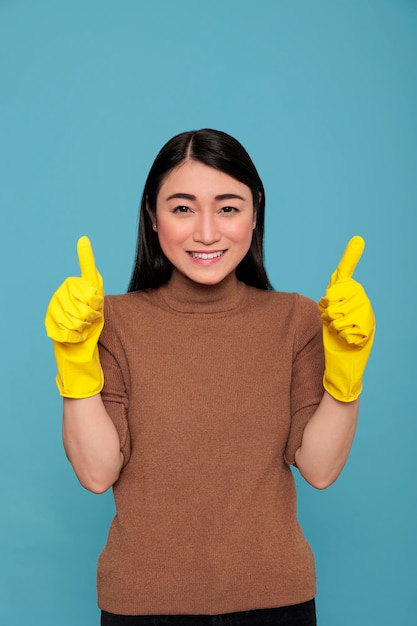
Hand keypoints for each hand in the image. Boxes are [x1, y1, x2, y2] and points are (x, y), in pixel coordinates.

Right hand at [45, 236, 104, 397]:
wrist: (77, 361)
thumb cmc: (89, 338)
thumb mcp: (98, 316)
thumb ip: (95, 299)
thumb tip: (95, 283)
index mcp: (74, 294)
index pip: (83, 274)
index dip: (85, 257)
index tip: (85, 240)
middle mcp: (61, 299)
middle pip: (83, 295)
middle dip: (91, 311)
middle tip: (90, 323)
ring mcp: (55, 311)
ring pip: (77, 310)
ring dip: (85, 324)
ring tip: (82, 331)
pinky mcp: (52, 324)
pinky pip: (70, 324)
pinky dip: (76, 334)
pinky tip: (76, 338)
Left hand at [318, 236, 375, 401]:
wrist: (345, 366)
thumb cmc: (335, 342)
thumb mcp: (331, 318)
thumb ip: (332, 302)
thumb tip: (331, 288)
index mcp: (353, 298)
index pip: (347, 275)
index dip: (351, 257)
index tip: (357, 240)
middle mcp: (363, 304)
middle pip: (337, 294)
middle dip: (329, 310)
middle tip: (333, 322)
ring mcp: (366, 316)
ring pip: (339, 311)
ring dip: (334, 324)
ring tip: (340, 332)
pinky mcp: (366, 330)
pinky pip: (345, 326)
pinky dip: (341, 334)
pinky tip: (346, 339)